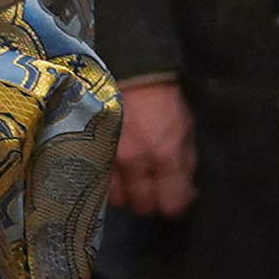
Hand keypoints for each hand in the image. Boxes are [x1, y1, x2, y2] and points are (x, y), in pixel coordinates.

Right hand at [110, 80, 196, 217]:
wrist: (132, 72)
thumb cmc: (165, 100)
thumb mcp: (187, 129)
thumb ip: (186, 162)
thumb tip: (186, 191)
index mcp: (165, 155)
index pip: (171, 203)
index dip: (176, 204)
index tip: (176, 197)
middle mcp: (135, 162)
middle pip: (143, 206)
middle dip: (151, 202)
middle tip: (153, 190)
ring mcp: (109, 158)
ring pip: (118, 199)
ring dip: (127, 195)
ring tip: (132, 183)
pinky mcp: (91, 151)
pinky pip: (99, 182)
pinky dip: (109, 183)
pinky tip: (116, 175)